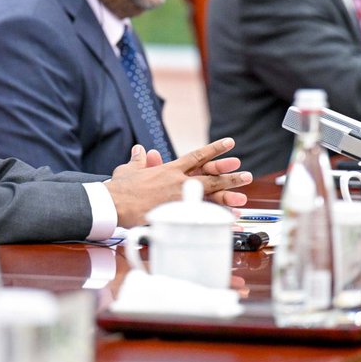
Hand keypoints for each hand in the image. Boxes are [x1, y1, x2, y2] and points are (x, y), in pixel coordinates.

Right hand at [104, 137, 251, 227]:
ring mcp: (179, 197)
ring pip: (209, 194)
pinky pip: (201, 214)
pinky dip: (216, 216)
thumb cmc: (120, 188)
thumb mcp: (129, 169)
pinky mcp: (176, 213)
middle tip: (246, 174)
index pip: (197, 156)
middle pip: (209, 175)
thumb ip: (139, 160)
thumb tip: (140, 150)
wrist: (114, 204)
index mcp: (169, 168)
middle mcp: (178, 181)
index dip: (215, 149)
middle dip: (229, 174)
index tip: (230, 143)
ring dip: (228, 194)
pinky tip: (229, 217)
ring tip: (244, 196)